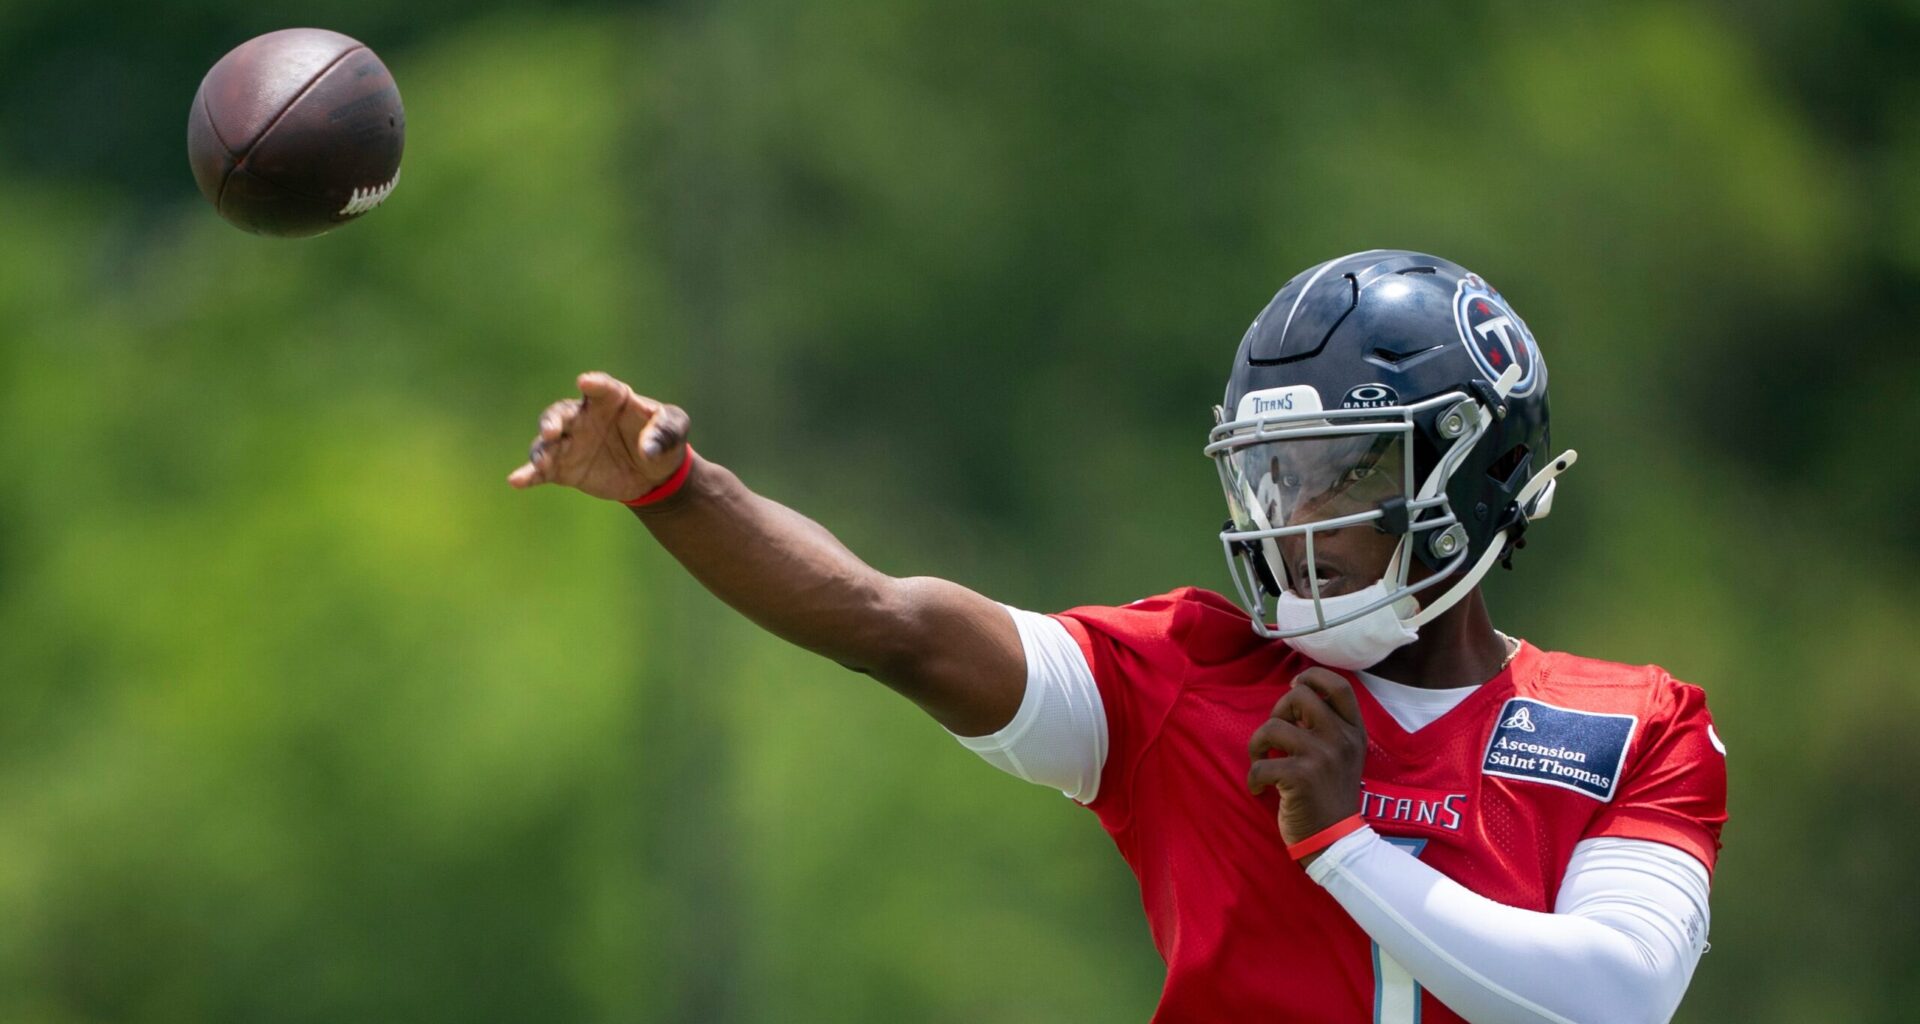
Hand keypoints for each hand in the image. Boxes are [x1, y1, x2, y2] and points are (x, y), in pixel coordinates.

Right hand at [507, 371, 690, 501]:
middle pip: (562, 412)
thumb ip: (666, 432)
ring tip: (539, 463)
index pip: (602, 388)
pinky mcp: (564, 467)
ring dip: (540, 450)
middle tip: (551, 431)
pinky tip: (516, 481)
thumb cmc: (663, 441)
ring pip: (547, 442)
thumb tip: (648, 449)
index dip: (594, 384)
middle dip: (553, 420)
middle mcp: (585, 416)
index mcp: (612, 398)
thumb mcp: (675, 430)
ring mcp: (571, 441)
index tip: (584, 381)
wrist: (654, 475)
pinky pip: (543, 470)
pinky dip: (529, 474)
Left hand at [1247, 667, 1367, 850]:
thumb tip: (1295, 696)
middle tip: (1274, 737)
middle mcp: (1340, 739)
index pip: (1339, 685)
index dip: (1311, 677)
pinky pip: (1261, 764)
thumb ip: (1327, 726)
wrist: (1336, 842)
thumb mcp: (1343, 755)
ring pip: (1272, 726)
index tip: (1293, 689)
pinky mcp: (1300, 777)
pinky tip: (1260, 789)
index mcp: (1353, 731)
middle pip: (1299, 695)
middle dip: (1277, 711)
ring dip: (1257, 745)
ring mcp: (1321, 757)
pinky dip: (1253, 778)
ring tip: (1262, 763)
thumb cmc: (1330, 796)